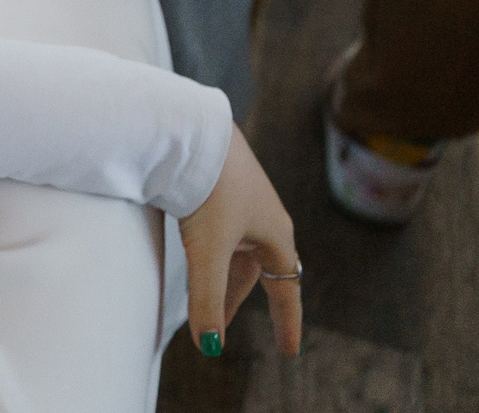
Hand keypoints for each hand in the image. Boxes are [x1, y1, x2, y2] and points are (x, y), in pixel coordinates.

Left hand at [178, 128, 302, 359]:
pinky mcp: (217, 181)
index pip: (286, 288)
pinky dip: (208, 249)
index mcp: (275, 234)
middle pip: (255, 270)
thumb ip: (206, 299)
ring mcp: (242, 197)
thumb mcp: (206, 250)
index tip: (287, 351)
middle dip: (235, 300)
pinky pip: (219, 227)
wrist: (190, 127)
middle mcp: (264, 216)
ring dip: (219, 275)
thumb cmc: (208, 187)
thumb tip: (208, 346)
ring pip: (234, 248)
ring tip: (198, 296)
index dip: (285, 321)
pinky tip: (193, 250)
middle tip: (218, 327)